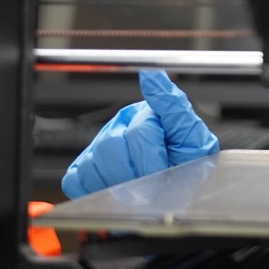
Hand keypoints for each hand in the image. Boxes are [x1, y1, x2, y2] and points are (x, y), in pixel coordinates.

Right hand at [60, 69, 219, 198]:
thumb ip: (173, 105)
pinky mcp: (84, 171)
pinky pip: (76, 180)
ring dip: (119, 185)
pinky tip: (117, 193)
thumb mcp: (192, 135)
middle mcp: (119, 128)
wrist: (180, 192)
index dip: (153, 158)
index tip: (165, 171)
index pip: (140, 132)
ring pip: (93, 164)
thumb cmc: (186, 164)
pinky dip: (95, 191)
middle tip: (153, 187)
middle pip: (111, 147)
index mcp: (144, 116)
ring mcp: (99, 149)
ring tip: (140, 191)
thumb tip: (152, 75)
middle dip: (137, 174)